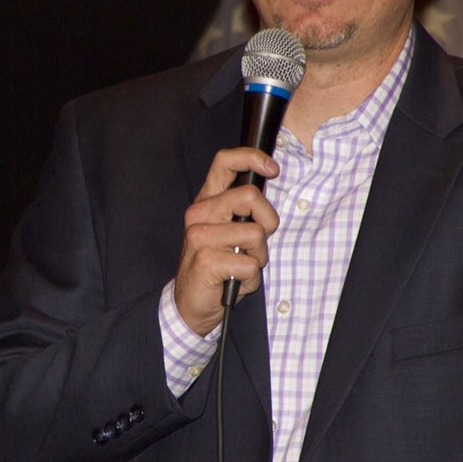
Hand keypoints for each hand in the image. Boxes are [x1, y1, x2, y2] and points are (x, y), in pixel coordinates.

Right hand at [173, 147, 280, 335]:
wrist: (190, 303)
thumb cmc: (218, 266)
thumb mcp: (229, 231)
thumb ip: (243, 210)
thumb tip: (270, 189)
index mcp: (207, 200)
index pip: (225, 161)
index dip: (252, 157)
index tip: (272, 169)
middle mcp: (199, 213)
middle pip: (250, 196)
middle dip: (268, 221)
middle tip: (256, 243)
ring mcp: (200, 236)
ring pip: (256, 234)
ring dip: (259, 256)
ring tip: (241, 265)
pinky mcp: (206, 261)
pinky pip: (250, 264)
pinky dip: (251, 279)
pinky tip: (235, 282)